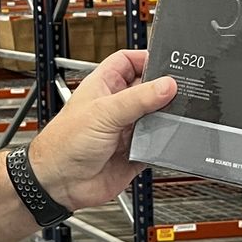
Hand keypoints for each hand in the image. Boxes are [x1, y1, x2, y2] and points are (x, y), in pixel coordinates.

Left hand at [26, 50, 176, 211]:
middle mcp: (117, 106)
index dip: (146, 58)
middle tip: (181, 91)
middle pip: (148, 89)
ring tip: (174, 116)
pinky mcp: (135, 151)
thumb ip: (137, 98)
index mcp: (104, 86)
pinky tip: (166, 140)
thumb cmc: (64, 143)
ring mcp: (126, 129)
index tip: (168, 62)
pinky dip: (164, 142)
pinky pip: (158, 144)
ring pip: (156, 117)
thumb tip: (167, 85)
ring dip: (166, 118)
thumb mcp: (103, 112)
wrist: (60, 183)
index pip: (129, 61)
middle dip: (164, 90)